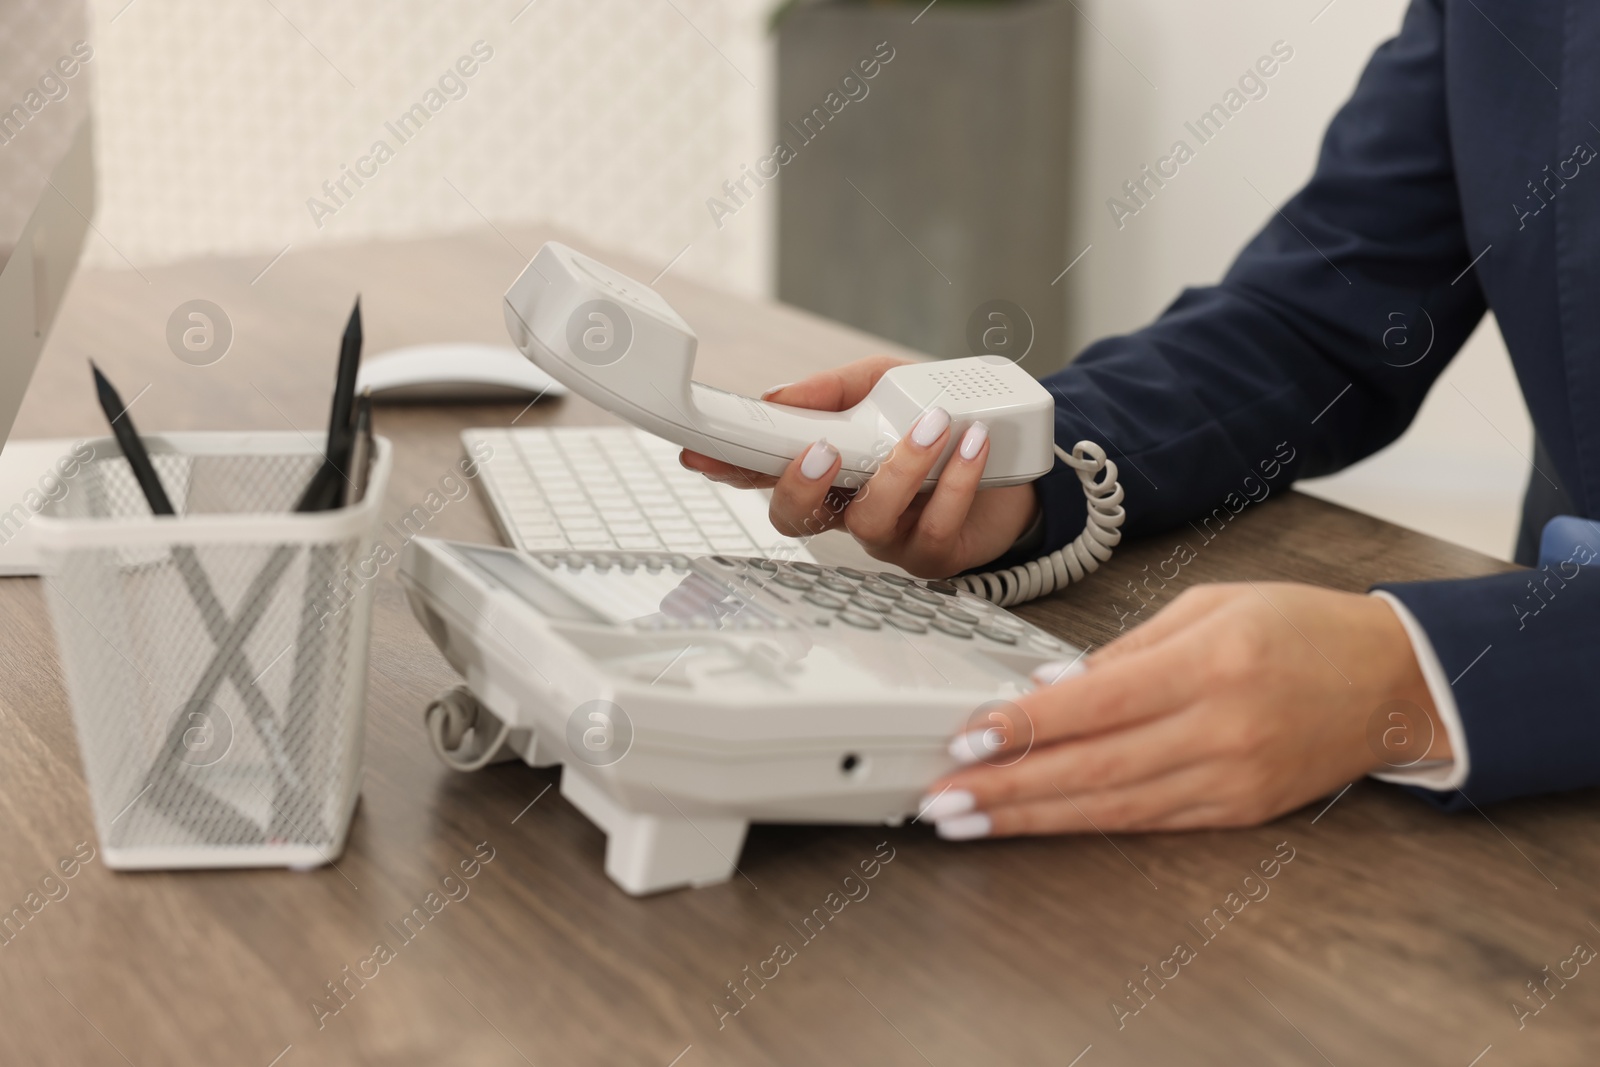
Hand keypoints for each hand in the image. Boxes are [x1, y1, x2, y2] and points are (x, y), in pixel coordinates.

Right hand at [679, 355, 1039, 576]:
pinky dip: (954, 481)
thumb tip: (776, 398)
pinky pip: (934, 525)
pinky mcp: (936, 555)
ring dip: (899, 468)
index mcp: (826, 470)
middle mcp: (847, 509)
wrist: (1021, 453)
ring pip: (870, 518)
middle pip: (797, 517)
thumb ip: (832, 389)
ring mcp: (889, 538)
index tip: (699, 453)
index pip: (763, 472)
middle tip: (823, 448)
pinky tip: (973, 446)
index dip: (726, 468)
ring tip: (934, 425)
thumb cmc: (940, 420)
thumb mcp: (885, 383)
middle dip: (800, 485)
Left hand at [917, 583, 1449, 837]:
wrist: (1395, 681)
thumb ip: (1125, 648)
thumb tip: (1048, 684)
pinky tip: (1037, 823)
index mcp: (1209, 663)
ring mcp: (1232, 778)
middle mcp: (1220, 728)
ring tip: (967, 822)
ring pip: (1112, 807)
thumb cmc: (1301, 627)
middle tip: (941, 797)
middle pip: (1091, 767)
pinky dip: (1086, 824)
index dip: (1023, 725)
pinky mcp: (1240, 812)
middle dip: (1006, 786)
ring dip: (1031, 817)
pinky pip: (1149, 822)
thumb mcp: (1210, 605)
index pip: (1094, 703)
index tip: (965, 735)